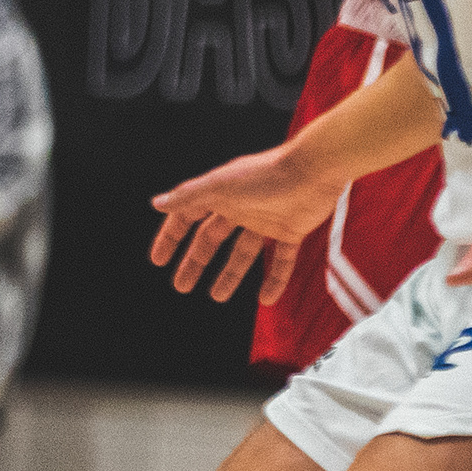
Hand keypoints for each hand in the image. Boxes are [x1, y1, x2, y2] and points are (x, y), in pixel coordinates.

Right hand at [149, 142, 336, 304]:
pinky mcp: (291, 230)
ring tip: (217, 297)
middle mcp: (240, 207)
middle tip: (182, 286)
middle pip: (211, 239)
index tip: (159, 260)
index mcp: (220, 193)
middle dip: (195, 262)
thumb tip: (156, 203)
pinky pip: (281, 261)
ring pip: (243, 253)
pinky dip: (275, 280)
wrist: (315, 171)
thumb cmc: (267, 174)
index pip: (187, 217)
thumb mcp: (220, 186)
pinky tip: (266, 299)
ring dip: (229, 275)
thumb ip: (188, 197)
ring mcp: (266, 220)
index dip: (171, 237)